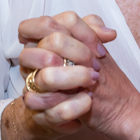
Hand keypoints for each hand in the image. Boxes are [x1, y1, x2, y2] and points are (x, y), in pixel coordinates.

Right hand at [17, 12, 115, 136]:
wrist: (84, 108)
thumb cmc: (83, 72)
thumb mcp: (90, 47)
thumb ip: (95, 31)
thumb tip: (109, 33)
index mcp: (39, 43)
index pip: (41, 24)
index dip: (71, 30)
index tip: (93, 44)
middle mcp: (31, 65)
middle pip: (46, 46)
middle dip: (77, 52)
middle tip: (94, 63)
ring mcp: (33, 90)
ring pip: (46, 78)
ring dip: (75, 77)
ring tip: (93, 80)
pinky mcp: (41, 115)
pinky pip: (54, 110)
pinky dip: (76, 105)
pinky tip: (88, 100)